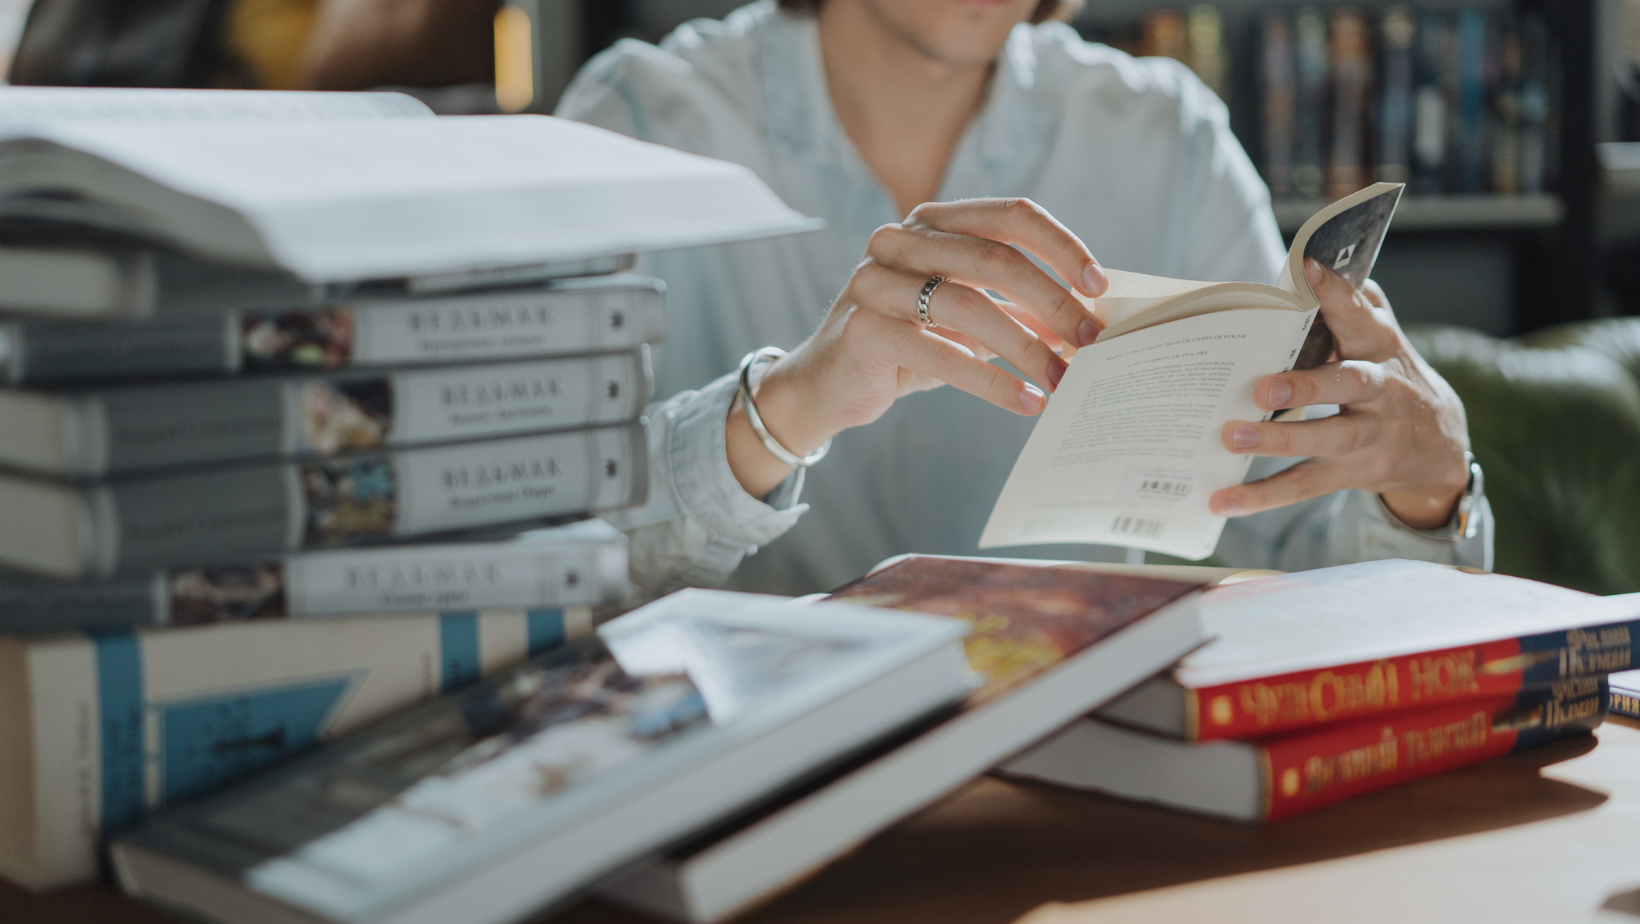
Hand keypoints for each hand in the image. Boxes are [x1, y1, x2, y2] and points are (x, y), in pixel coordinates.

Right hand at [727, 198, 1107, 496]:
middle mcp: (898, 240)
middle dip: (1053, 302)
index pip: (1010, 215)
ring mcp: (873, 281)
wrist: (826, 387)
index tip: (1100, 285)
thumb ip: (1016, 307)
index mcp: (931, 222)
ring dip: (1027, 347)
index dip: (1061, 246)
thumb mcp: (966, 318)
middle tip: (1091, 341)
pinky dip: (992, 381)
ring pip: (969, 305)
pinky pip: (942, 354)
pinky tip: (1026, 402)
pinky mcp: (862, 330)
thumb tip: (1089, 317)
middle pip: (995, 258)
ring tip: (1062, 379)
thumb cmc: (907, 347)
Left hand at [1208, 258, 1470, 529]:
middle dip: (1306, 386)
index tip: (1310, 268)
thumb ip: (1353, 304)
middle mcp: (1380, 391)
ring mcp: (1368, 436)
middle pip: (1347, 385)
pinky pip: (1303, 486)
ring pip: (1325, 439)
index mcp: (1381, 348)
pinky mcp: (1351, 473)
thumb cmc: (1390, 377)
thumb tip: (1309, 265)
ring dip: (1278, 440)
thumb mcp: (1382, 339)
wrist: (1441, 445)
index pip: (1360, 315)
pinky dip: (1261, 497)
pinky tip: (1222, 501)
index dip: (1338, 293)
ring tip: (1231, 438)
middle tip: (1262, 388)